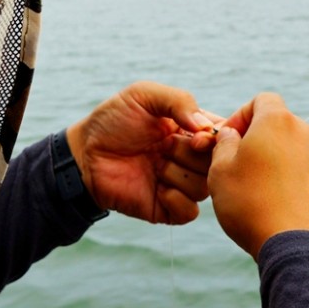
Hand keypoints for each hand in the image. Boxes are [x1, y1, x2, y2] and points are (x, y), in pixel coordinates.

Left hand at [66, 82, 220, 224]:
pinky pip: (190, 212)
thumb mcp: (144, 95)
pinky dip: (177, 200)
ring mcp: (179, 183)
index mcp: (190, 130)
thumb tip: (206, 128)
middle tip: (165, 147)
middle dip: (192, 155)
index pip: (223, 136)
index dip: (216, 139)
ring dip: (180, 175)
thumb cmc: (112, 121)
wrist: (84, 154)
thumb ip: (179, 101)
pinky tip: (158, 187)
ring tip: (156, 165)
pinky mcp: (166, 208)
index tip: (196, 136)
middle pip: (217, 164)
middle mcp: (189, 158)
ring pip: (204, 187)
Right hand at [208, 92, 308, 258]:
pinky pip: (302, 167)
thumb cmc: (253, 203)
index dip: (241, 115)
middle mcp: (304, 131)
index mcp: (277, 121)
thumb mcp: (221, 170)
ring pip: (289, 146)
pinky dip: (287, 176)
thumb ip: (223, 143)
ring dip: (271, 159)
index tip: (228, 140)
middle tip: (236, 165)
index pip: (261, 100)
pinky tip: (272, 201)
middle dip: (255, 139)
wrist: (299, 244)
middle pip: (276, 123)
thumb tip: (232, 135)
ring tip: (253, 187)